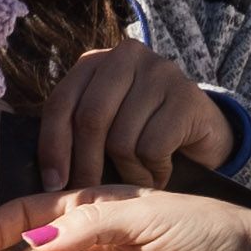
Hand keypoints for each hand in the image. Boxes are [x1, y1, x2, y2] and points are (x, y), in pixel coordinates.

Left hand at [36, 42, 235, 190]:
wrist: (203, 133)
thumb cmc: (144, 134)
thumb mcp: (106, 127)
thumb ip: (75, 134)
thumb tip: (46, 175)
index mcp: (95, 62)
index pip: (61, 103)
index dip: (52, 146)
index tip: (53, 183)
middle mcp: (126, 57)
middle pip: (90, 119)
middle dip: (86, 165)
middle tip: (92, 194)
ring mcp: (159, 72)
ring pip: (122, 138)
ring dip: (127, 173)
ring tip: (137, 181)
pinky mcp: (186, 95)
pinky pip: (152, 148)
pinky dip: (153, 172)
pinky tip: (159, 173)